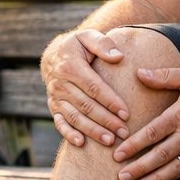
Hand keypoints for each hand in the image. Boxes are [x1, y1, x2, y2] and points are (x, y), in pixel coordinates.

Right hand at [41, 29, 131, 146]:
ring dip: (92, 131)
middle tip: (123, 132)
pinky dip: (68, 134)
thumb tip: (118, 56)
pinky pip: (60, 122)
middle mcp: (60, 84)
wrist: (53, 54)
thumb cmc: (77, 46)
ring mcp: (55, 97)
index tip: (126, 114)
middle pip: (86, 106)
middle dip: (106, 121)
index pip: (94, 88)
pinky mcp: (53, 107)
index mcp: (70, 66)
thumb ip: (103, 43)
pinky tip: (81, 143)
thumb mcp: (88, 37)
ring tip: (109, 141)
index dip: (110, 102)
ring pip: (75, 117)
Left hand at [112, 65, 179, 179]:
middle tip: (121, 177)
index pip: (153, 133)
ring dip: (155, 179)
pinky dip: (172, 178)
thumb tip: (140, 73)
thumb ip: (165, 76)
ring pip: (173, 168)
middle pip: (160, 155)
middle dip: (139, 167)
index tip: (117, 154)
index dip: (134, 144)